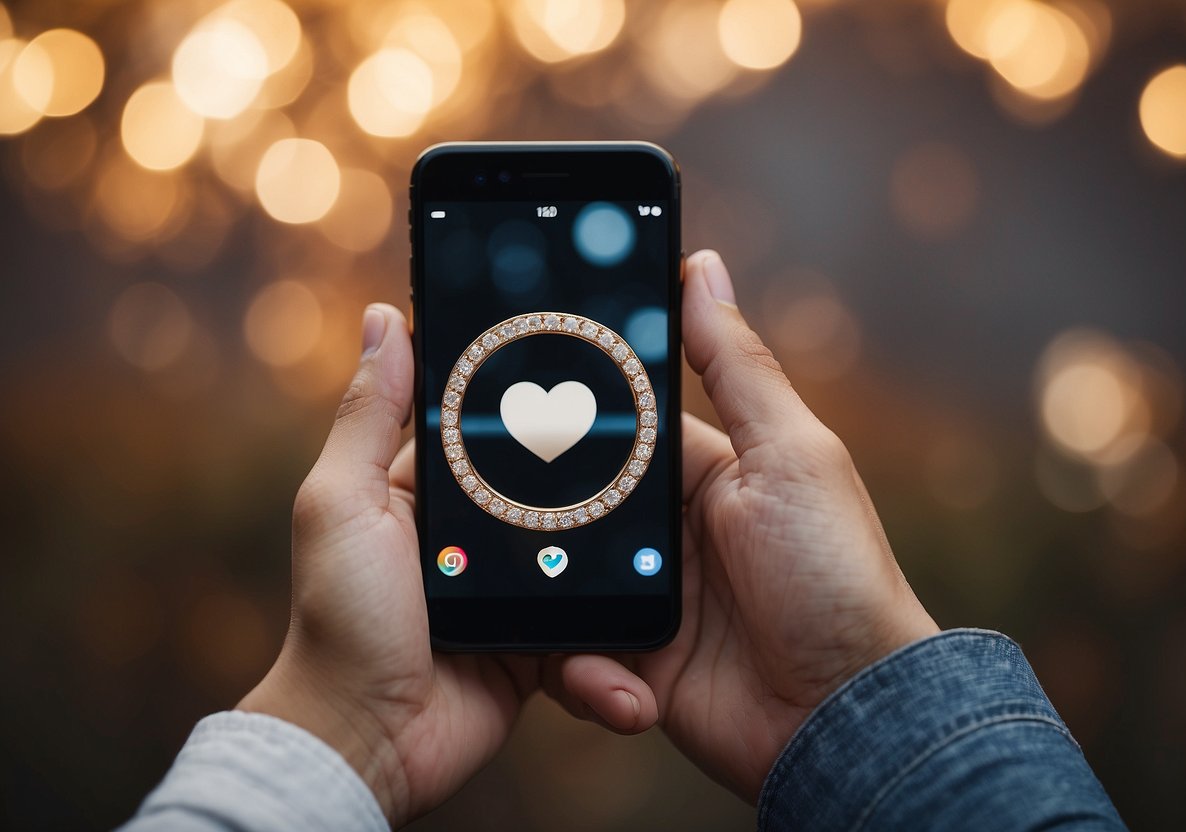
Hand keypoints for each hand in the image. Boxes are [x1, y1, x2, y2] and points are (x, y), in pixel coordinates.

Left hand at [238, 304, 655, 826]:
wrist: (369, 739)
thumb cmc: (340, 619)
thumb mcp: (342, 504)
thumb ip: (368, 417)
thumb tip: (385, 318)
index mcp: (428, 488)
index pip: (487, 424)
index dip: (533, 395)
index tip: (591, 359)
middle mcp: (475, 533)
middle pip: (548, 484)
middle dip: (598, 471)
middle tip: (659, 444)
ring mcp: (513, 588)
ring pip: (581, 552)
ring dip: (617, 551)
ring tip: (670, 529)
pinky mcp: (541, 641)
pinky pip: (590, 625)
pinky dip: (610, 637)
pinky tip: (637, 635)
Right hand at [550, 251, 939, 800]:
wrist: (845, 717)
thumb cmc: (836, 575)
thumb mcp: (792, 454)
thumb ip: (737, 366)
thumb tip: (702, 264)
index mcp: (704, 468)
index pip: (621, 419)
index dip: (569, 399)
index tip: (503, 376)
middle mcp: (667, 528)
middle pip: (574, 494)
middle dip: (529, 493)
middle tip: (461, 480)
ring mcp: (645, 595)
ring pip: (559, 568)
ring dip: (538, 575)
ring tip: (495, 573)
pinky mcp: (630, 658)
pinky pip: (571, 644)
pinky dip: (569, 652)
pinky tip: (583, 656)